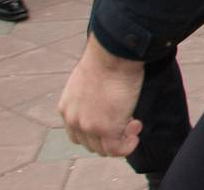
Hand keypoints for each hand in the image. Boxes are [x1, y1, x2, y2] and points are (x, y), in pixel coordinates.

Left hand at [60, 33, 144, 156]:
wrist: (113, 54)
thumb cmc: (105, 60)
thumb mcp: (87, 82)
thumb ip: (89, 98)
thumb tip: (103, 103)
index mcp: (66, 109)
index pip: (78, 134)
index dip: (97, 131)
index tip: (113, 117)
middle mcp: (73, 121)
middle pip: (91, 145)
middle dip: (110, 136)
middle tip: (127, 119)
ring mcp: (89, 127)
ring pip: (105, 150)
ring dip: (121, 139)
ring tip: (134, 122)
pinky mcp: (107, 129)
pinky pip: (118, 149)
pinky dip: (129, 144)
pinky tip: (137, 128)